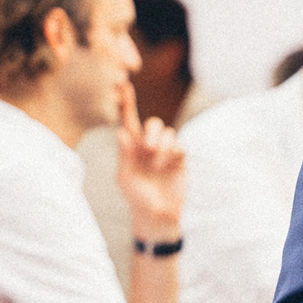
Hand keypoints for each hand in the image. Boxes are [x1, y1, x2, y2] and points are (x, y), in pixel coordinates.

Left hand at [114, 85, 184, 240]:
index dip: (127, 104)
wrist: (158, 216)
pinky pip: (180, 146)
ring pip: (169, 133)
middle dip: (152, 132)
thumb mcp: (126, 178)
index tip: (124, 86)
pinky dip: (173, 154)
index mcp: (132, 148)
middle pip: (154, 124)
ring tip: (157, 165)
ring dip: (162, 146)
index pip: (129, 121)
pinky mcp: (181, 160)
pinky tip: (167, 166)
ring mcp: (167, 153)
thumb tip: (121, 132)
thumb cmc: (137, 198)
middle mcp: (150, 146)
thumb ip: (125, 155)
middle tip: (148, 149)